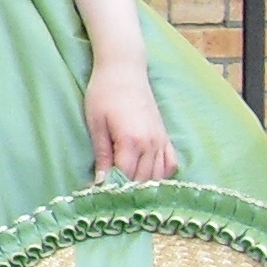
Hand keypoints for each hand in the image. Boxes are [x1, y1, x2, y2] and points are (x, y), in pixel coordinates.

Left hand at [86, 64, 175, 183]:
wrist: (124, 69)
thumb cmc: (104, 93)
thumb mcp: (96, 124)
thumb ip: (102, 155)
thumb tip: (100, 182)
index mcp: (131, 141)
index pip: (125, 177)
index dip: (110, 189)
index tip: (97, 195)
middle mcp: (151, 144)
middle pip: (142, 181)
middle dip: (126, 192)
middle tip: (110, 197)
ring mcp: (161, 140)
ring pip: (157, 176)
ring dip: (142, 187)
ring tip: (126, 191)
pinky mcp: (165, 136)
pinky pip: (170, 164)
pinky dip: (161, 176)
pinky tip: (148, 179)